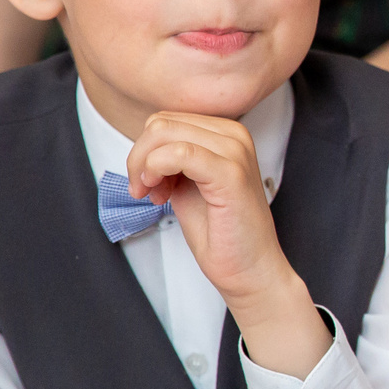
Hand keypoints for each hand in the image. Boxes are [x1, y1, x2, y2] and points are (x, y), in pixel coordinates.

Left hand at [128, 112, 329, 374]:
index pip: (167, 119)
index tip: (151, 183)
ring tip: (152, 194)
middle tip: (144, 191)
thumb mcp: (189, 183)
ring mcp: (235, 152)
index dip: (146, 150)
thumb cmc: (221, 232)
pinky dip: (156, 171)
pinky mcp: (231, 173)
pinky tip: (159, 195)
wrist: (249, 269)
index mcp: (227, 133)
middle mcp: (235, 135)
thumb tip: (144, 143)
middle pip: (161, 123)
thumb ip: (172, 157)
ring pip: (164, 133)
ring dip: (144, 166)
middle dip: (139, 157)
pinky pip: (177, 154)